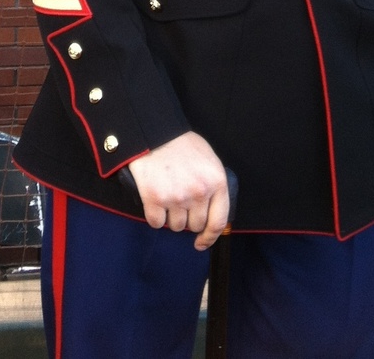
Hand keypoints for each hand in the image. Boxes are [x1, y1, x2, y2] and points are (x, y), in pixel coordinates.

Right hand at [128, 131, 229, 249]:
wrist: (154, 131)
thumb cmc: (181, 144)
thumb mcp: (208, 160)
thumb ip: (213, 185)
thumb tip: (211, 212)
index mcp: (216, 182)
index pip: (218, 222)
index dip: (209, 237)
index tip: (201, 242)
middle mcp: (198, 192)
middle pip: (195, 225)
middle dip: (187, 218)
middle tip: (179, 202)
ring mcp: (176, 196)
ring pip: (176, 226)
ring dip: (171, 217)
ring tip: (167, 196)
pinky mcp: (154, 198)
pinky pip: (156, 223)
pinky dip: (155, 216)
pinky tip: (154, 201)